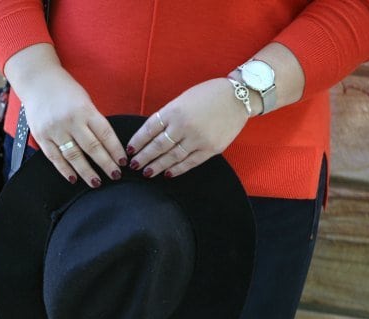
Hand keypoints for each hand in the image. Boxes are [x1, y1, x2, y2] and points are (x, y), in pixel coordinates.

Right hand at [20, 66, 126, 187]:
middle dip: (105, 164)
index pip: (105, 134)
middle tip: (115, 175)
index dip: (115, 150)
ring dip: (86, 172)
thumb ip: (93, 120)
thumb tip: (107, 145)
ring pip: (74, 156)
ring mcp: (54, 129)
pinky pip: (55, 157)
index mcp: (85, 110)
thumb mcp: (84, 100)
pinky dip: (65, 170)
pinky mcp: (41, 136)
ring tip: (96, 182)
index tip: (123, 162)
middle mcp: (70, 120)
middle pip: (92, 148)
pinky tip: (74, 178)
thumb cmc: (65, 90)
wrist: (36, 79)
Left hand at [126, 78, 249, 177]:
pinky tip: (167, 173)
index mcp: (175, 110)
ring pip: (172, 157)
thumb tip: (151, 134)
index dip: (138, 141)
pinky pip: (190, 163)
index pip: (150, 129)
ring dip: (157, 166)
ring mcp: (198, 139)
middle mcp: (184, 126)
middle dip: (144, 157)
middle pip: (158, 146)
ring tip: (146, 172)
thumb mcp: (183, 99)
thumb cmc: (208, 95)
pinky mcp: (211, 149)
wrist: (238, 97)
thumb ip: (168, 115)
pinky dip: (177, 169)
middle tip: (133, 165)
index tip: (130, 150)